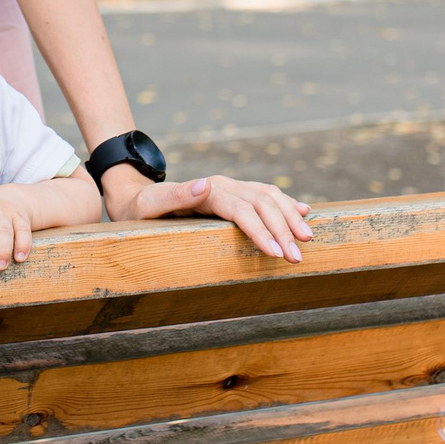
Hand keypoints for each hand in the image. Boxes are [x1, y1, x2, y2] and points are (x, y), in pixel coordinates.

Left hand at [111, 172, 313, 260]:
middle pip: (262, 203)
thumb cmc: (141, 208)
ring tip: (307, 240)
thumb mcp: (149, 205)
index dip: (260, 230)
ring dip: (290, 218)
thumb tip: (203, 184)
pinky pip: (266, 196)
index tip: (276, 253)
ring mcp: (232, 187)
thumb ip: (175, 196)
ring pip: (270, 197)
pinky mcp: (235, 193)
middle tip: (297, 258)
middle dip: (283, 230)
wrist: (137, 196)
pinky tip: (302, 212)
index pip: (242, 209)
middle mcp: (224, 185)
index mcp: (207, 189)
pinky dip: (286, 204)